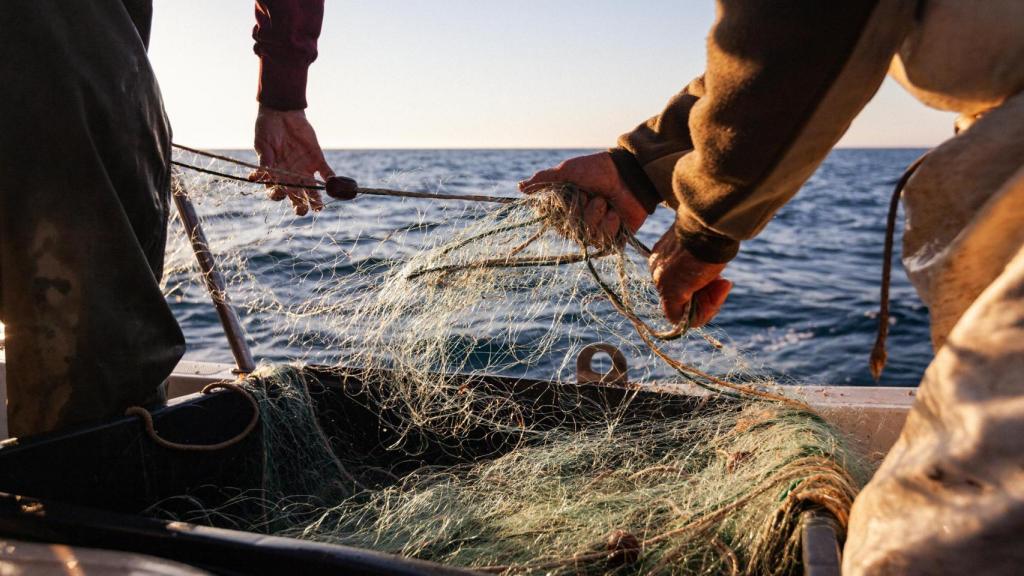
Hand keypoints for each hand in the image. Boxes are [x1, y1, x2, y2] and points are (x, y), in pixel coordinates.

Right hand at [250, 106, 333, 215]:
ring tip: (318, 207)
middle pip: (296, 197)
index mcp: (276, 175)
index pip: (277, 192)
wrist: (282, 112)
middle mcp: (291, 177)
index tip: (279, 192)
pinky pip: (327, 173)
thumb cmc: (267, 129)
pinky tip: (334, 185)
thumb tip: (262, 174)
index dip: (278, 195)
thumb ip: (264, 159)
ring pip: (312, 190)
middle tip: (302, 209)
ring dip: (316, 200)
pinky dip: (332, 181)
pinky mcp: (318, 160)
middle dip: (299, 206)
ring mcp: (305, 170)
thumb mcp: (262, 144)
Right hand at [518, 152, 648, 245]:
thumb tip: (520, 187)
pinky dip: (610, 224)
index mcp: (567, 208)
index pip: (554, 221)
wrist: (630, 172)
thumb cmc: (598, 169)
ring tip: (605, 201)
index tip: (567, 196)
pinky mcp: (614, 238)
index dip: (560, 211)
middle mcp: (580, 222)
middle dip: (580, 210)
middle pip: (570, 231)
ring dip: (595, 215)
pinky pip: (605, 242)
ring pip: (587, 236)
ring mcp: (596, 231)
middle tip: (589, 194)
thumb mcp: (568, 171)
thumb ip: (545, 179)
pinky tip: (616, 213)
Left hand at [649, 227, 732, 326]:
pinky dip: (704, 315)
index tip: (719, 276)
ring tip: (723, 285)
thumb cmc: (710, 230)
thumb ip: (700, 262)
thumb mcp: (703, 246)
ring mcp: (662, 281)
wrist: (709, 224)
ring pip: (682, 309)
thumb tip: (713, 278)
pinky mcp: (671, 292)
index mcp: (663, 254)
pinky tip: (719, 295)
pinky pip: (681, 319)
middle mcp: (658, 268)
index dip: (702, 284)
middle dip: (706, 295)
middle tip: (723, 283)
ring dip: (709, 303)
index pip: (678, 280)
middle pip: (680, 295)